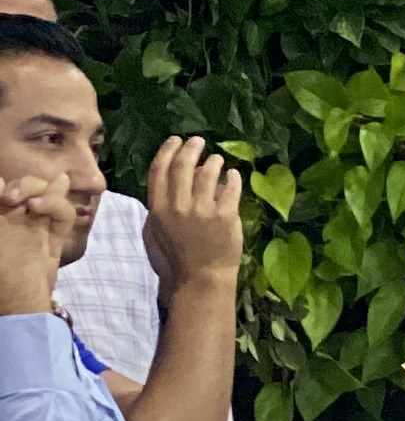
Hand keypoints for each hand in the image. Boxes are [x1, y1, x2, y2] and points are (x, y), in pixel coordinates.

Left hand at [0, 176, 63, 317]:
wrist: (14, 304)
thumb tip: (0, 183)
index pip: (5, 189)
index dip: (4, 184)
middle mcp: (16, 219)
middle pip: (28, 186)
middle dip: (24, 184)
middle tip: (10, 197)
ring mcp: (38, 228)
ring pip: (50, 194)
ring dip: (40, 190)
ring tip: (29, 203)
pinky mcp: (55, 240)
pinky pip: (64, 216)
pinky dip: (56, 205)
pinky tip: (40, 207)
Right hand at [140, 136, 243, 293]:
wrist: (200, 279)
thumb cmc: (175, 259)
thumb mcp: (155, 232)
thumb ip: (160, 206)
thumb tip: (172, 183)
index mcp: (158, 208)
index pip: (159, 169)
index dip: (167, 150)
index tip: (175, 140)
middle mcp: (179, 205)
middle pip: (183, 165)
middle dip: (191, 148)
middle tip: (199, 141)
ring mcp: (203, 209)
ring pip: (208, 172)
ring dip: (213, 161)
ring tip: (217, 160)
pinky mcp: (226, 215)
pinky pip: (231, 188)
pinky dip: (232, 177)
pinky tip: (233, 175)